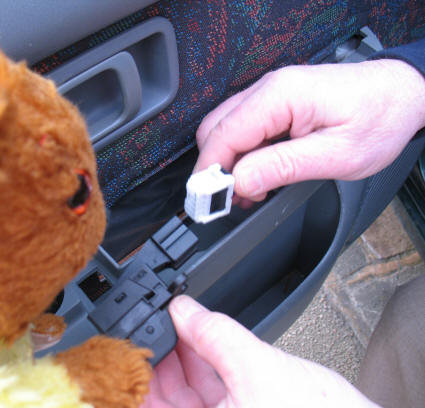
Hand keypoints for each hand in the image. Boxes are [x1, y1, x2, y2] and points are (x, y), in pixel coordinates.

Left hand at [142, 295, 378, 407]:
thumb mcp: (259, 368)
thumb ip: (215, 335)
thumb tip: (182, 309)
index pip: (147, 405)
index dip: (132, 377)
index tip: (126, 346)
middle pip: (163, 398)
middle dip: (157, 360)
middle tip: (152, 325)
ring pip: (185, 392)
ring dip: (179, 356)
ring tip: (176, 324)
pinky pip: (209, 389)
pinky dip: (202, 363)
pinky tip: (198, 338)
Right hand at [195, 60, 424, 204]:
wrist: (402, 95)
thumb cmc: (379, 119)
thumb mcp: (334, 155)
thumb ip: (281, 167)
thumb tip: (239, 181)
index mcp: (280, 96)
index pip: (223, 135)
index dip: (210, 172)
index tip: (208, 202)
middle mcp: (269, 89)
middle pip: (215, 130)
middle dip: (216, 169)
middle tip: (229, 201)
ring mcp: (270, 94)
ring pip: (225, 131)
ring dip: (230, 165)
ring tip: (249, 194)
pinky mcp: (276, 103)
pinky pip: (244, 129)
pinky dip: (243, 156)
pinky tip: (258, 176)